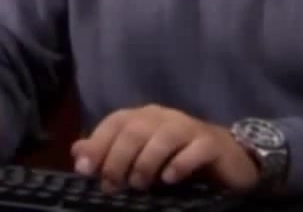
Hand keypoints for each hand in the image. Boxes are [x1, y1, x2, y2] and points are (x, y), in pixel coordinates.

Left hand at [70, 105, 258, 192]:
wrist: (226, 161)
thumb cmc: (176, 158)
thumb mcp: (138, 157)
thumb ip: (108, 152)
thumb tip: (77, 152)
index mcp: (144, 117)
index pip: (115, 122)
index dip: (98, 144)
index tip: (85, 170)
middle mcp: (164, 117)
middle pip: (136, 129)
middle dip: (119, 158)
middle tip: (112, 185)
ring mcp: (190, 128)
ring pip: (164, 136)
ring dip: (147, 161)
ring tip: (139, 184)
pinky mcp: (212, 143)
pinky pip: (195, 148)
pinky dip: (180, 163)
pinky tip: (169, 179)